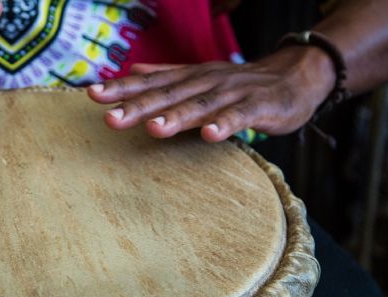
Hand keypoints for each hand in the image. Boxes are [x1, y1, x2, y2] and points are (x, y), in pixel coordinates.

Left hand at [87, 46, 335, 141]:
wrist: (295, 75)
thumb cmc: (240, 83)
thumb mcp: (200, 76)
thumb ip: (166, 75)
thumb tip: (132, 70)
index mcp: (189, 77)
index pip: (150, 82)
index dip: (122, 88)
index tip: (93, 95)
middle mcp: (205, 82)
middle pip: (168, 95)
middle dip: (138, 106)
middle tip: (111, 118)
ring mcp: (231, 93)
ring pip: (200, 105)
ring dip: (176, 116)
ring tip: (152, 129)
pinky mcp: (258, 106)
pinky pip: (240, 116)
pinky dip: (225, 124)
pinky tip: (209, 135)